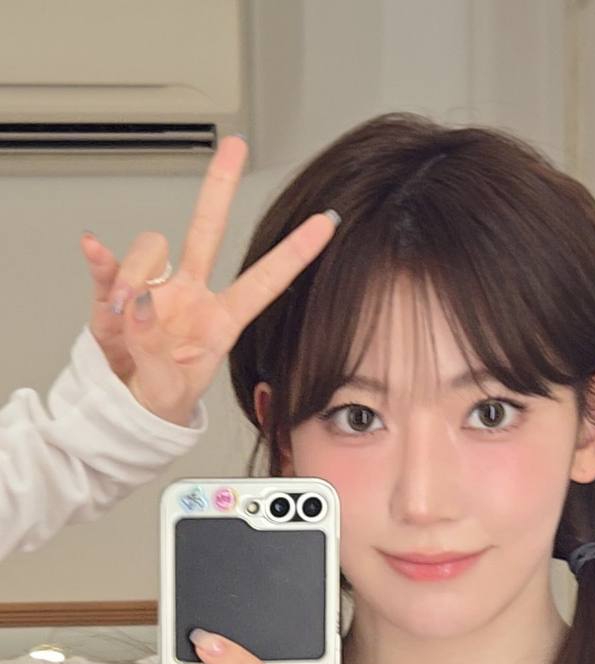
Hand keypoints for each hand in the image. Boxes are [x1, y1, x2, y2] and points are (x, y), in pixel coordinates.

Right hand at [78, 135, 337, 425]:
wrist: (126, 408)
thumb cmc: (162, 399)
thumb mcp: (168, 390)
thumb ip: (154, 349)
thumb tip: (142, 305)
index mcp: (221, 321)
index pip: (264, 281)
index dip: (294, 254)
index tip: (324, 224)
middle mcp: (190, 295)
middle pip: (207, 230)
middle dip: (220, 188)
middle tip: (235, 147)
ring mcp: (155, 290)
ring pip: (151, 249)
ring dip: (136, 275)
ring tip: (125, 314)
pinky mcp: (117, 294)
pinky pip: (109, 267)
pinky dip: (102, 259)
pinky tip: (93, 248)